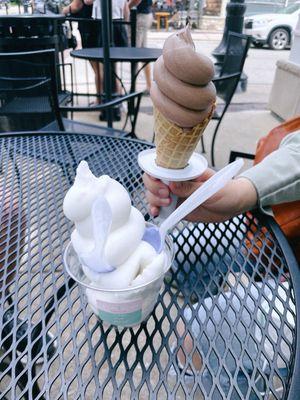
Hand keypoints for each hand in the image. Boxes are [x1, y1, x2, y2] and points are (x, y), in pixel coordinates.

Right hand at [143, 169, 257, 222]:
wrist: (234, 205)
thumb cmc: (225, 191)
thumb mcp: (210, 189)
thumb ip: (190, 187)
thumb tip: (171, 184)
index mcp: (185, 170)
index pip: (162, 166)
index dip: (155, 174)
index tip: (163, 185)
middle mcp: (176, 180)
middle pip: (153, 180)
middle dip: (154, 188)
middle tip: (166, 196)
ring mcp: (175, 194)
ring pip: (154, 194)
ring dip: (154, 199)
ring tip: (166, 205)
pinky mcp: (176, 207)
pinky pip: (161, 207)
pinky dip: (155, 209)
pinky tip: (157, 213)